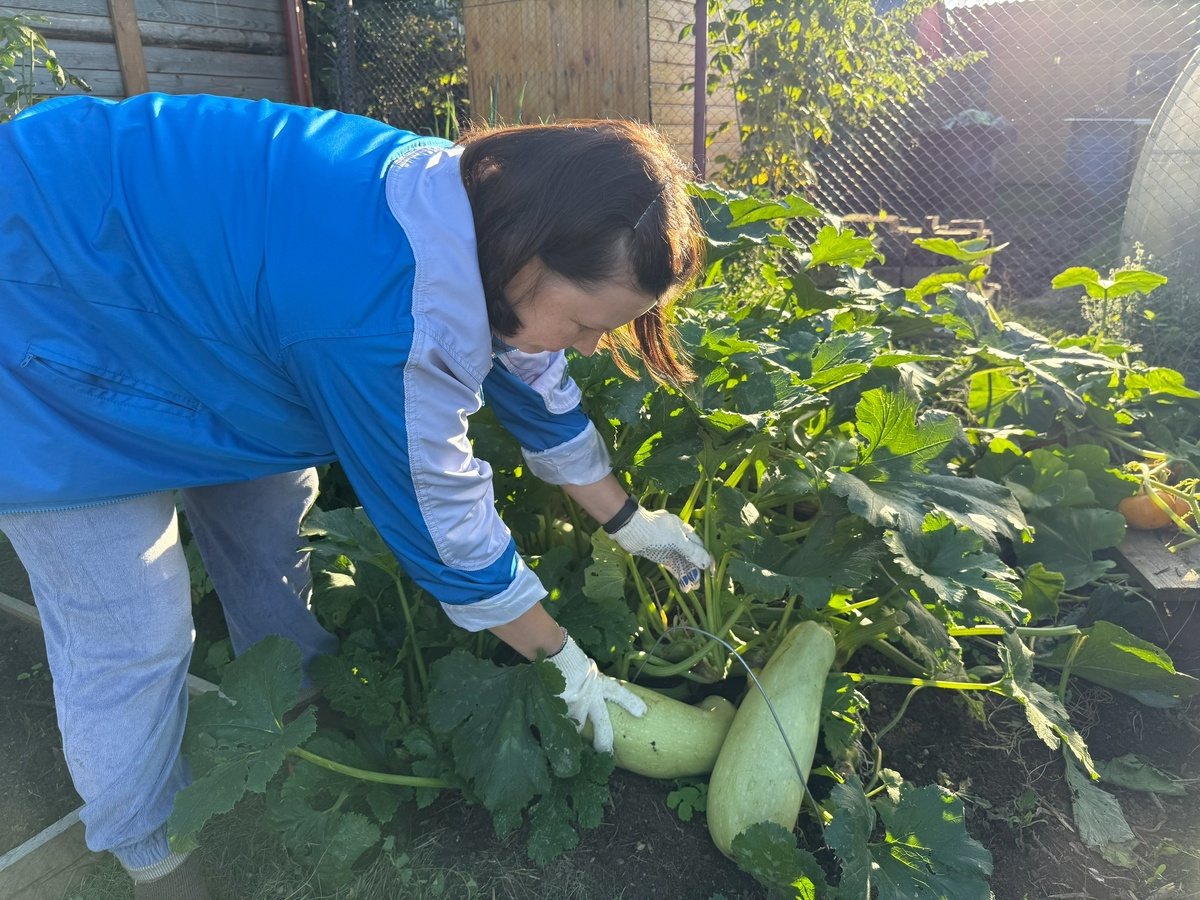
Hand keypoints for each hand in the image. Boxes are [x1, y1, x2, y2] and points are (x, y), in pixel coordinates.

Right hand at [548, 632, 645, 751]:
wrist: (555, 656)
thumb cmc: (570, 657)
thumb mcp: (585, 667)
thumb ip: (590, 678)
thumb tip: (589, 684)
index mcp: (600, 683)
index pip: (618, 693)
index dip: (631, 702)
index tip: (642, 713)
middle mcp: (591, 697)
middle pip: (601, 724)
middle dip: (604, 741)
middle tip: (607, 753)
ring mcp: (576, 704)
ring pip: (580, 726)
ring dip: (578, 735)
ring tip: (577, 748)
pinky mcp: (562, 707)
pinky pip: (563, 720)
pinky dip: (561, 725)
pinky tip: (559, 733)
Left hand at [611, 507, 714, 590]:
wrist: (632, 531)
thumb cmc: (657, 532)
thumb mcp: (677, 541)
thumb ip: (692, 552)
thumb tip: (707, 562)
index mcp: (684, 530)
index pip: (699, 545)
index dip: (705, 558)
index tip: (711, 572)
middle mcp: (678, 538)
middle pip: (690, 555)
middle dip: (695, 569)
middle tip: (698, 584)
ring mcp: (669, 547)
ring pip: (681, 562)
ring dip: (686, 574)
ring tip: (691, 588)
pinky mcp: (660, 555)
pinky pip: (672, 565)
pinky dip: (677, 574)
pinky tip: (683, 585)